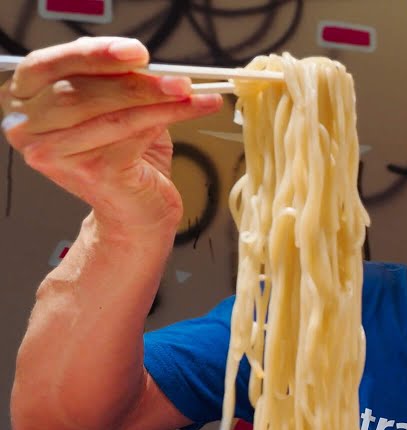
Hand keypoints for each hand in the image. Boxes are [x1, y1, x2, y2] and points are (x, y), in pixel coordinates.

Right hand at [0, 37, 222, 234]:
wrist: (135, 212)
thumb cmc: (122, 158)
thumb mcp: (112, 108)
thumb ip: (112, 80)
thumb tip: (137, 57)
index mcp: (25, 104)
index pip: (48, 65)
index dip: (92, 54)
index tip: (135, 51)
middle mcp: (29, 130)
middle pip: (78, 90)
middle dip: (132, 80)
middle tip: (175, 77)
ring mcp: (56, 154)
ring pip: (111, 112)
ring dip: (158, 98)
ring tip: (191, 92)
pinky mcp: (91, 172)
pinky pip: (133, 133)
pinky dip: (168, 116)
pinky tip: (192, 109)